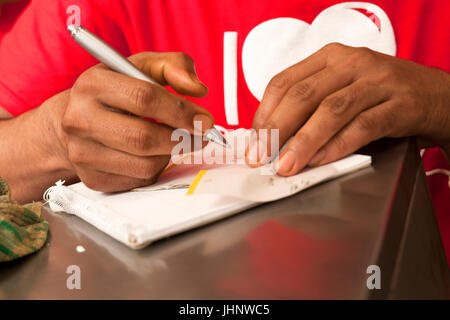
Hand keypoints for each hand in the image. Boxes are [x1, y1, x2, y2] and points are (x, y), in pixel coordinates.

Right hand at [61, 52, 210, 191]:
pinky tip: (151, 154)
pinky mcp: (93, 178)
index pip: (144, 98)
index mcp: (92, 85)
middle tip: (201, 136)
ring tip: (172, 140)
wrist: (76, 121)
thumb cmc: (115, 92)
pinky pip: (140, 180)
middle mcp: (80, 120)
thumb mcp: (140, 67)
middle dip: (183, 139)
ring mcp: (83, 153)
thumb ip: (173, 67)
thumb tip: (197, 89)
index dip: (181, 111)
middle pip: (144, 137)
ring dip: (170, 154)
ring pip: (146, 164)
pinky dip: (156, 168)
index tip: (205, 120)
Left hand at [247, 43, 449, 174]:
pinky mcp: (400, 104)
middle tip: (261, 157)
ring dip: (304, 141)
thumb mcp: (342, 89)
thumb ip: (310, 106)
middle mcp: (351, 64)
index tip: (253, 141)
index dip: (264, 114)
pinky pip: (362, 126)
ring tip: (286, 165)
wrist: (438, 96)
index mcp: (330, 58)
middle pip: (303, 95)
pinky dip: (337, 145)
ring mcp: (377, 82)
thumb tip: (272, 136)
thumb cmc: (381, 95)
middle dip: (276, 130)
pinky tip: (321, 160)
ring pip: (331, 110)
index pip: (285, 82)